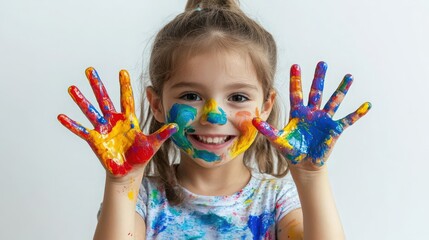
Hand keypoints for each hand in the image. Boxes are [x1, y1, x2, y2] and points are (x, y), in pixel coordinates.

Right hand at [58, 67, 176, 175]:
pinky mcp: (95, 140)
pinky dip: (71, 124)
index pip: (126, 98)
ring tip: (72, 88)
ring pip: (91, 111)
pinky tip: (61, 116)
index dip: (124, 85)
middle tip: (90, 70)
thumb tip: (176, 125)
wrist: (129, 172)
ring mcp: (103, 129)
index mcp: (128, 119)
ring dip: (81, 100)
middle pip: (104, 99)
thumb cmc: (140, 157)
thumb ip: (163, 133)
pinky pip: (81, 130)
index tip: (122, 71)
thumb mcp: (153, 144)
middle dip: (98, 84)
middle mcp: (114, 121)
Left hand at [253, 62, 370, 169]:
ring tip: (349, 76)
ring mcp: (324, 119)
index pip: (296, 93)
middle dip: (319, 78)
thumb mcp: (277, 139)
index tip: (295, 65)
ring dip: (341, 89)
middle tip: (322, 63)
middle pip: (316, 91)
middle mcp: (312, 112)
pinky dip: (357, 113)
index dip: (296, 80)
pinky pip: (347, 119)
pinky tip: (366, 105)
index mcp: (298, 112)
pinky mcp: (334, 129)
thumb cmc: (290, 149)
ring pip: (334, 101)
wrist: (303, 163)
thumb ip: (266, 129)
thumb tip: (252, 120)